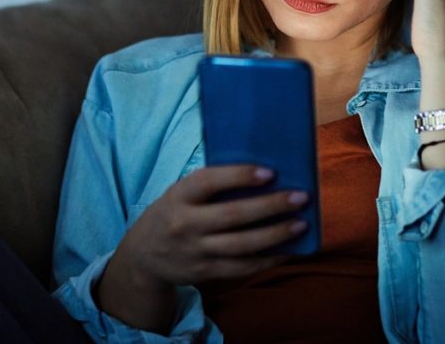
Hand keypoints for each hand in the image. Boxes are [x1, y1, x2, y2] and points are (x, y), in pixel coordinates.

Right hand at [110, 165, 308, 290]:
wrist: (143, 256)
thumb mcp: (180, 192)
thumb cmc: (174, 212)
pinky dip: (267, 259)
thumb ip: (211, 185)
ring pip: (241, 245)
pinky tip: (288, 250)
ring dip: (275, 235)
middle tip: (301, 197)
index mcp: (179, 196)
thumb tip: (261, 174)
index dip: (239, 176)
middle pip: (233, 215)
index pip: (209, 182)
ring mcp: (195, 251)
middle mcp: (185, 224)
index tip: (270, 172)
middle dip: (271, 206)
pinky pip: (241, 268)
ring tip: (301, 224)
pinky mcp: (204, 272)